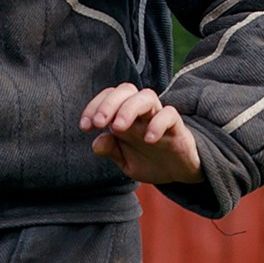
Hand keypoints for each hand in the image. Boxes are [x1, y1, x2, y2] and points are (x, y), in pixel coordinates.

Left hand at [80, 83, 201, 185]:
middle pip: (126, 90)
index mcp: (126, 116)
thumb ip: (112, 150)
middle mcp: (142, 113)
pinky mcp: (177, 127)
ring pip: (146, 96)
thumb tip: (96, 143)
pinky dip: (158, 123)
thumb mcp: (126, 162)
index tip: (84, 127)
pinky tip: (148, 139)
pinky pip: (169, 114)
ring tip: (118, 128)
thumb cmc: (150, 161)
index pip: (109, 97)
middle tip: (98, 123)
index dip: (94, 106)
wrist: (179, 172)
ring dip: (129, 108)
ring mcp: (159, 117)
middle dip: (109, 103)